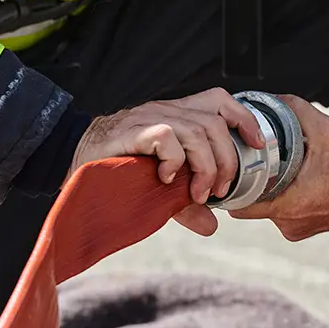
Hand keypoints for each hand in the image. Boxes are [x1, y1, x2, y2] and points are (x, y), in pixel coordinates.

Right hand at [70, 88, 265, 235]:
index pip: (220, 102)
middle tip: (219, 191)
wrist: (71, 162)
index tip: (257, 147)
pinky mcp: (132, 131)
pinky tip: (166, 180)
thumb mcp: (158, 189)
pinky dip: (174, 161)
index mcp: (176, 115)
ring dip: (205, 167)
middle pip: (215, 123)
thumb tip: (212, 226)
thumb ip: (185, 203)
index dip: (244, 119)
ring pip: (197, 130)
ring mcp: (149, 117)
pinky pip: (166, 136)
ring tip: (197, 194)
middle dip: (227, 161)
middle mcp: (166, 110)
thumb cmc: (116, 170)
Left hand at [227, 95, 328, 240]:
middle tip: (250, 165)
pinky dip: (283, 201)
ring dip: (266, 194)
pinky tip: (290, 183)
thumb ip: (291, 110)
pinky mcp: (307, 231)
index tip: (229, 171)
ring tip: (273, 173)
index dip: (231, 187)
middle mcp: (292, 223)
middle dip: (248, 187)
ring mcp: (299, 230)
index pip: (240, 205)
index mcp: (291, 203)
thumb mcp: (323, 128)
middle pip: (252, 207)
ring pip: (267, 212)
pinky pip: (283, 216)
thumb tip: (265, 99)